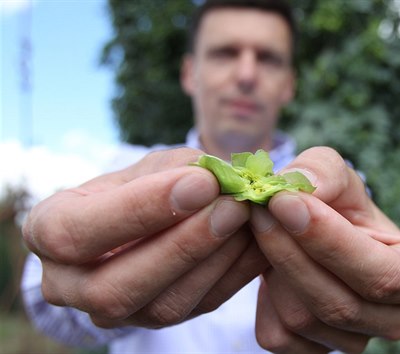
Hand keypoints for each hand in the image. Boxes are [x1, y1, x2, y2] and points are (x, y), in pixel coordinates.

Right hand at [22, 148, 268, 327]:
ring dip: (214, 261)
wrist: (146, 221)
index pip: (79, 232)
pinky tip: (260, 241)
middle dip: (183, 245)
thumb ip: (176, 169)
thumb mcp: (147, 166)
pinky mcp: (158, 322)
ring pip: (164, 306)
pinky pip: (199, 307)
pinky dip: (234, 273)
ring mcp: (114, 313)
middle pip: (117, 286)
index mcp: (49, 232)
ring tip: (249, 218)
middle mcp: (69, 285)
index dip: (141, 209)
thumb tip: (220, 178)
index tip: (200, 182)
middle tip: (233, 206)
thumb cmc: (139, 185)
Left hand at [250, 147, 399, 352]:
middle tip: (259, 209)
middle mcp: (393, 318)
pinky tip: (267, 263)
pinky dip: (262, 297)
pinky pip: (278, 334)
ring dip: (273, 268)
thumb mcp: (336, 175)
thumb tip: (302, 189)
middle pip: (340, 304)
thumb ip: (323, 171)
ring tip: (262, 227)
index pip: (382, 274)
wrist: (311, 233)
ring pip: (303, 319)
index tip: (286, 203)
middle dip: (292, 253)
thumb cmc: (336, 203)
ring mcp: (354, 342)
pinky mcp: (314, 352)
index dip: (331, 242)